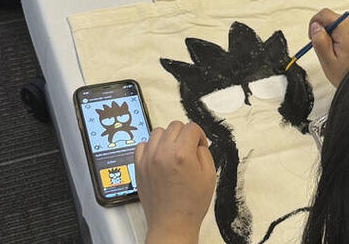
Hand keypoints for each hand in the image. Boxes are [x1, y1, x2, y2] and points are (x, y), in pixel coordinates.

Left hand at [135, 121, 215, 243]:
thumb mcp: (209, 176)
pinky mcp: (139, 166)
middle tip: (188, 149)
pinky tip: (159, 157)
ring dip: (168, 138)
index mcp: (182, 154)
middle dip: (185, 135)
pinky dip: (151, 147)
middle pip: (174, 126)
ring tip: (173, 153)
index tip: (200, 145)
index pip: (191, 127)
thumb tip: (197, 143)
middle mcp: (163, 153)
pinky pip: (142, 145)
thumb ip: (204, 153)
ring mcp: (148, 159)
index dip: (200, 136)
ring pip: (158, 132)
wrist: (172, 223)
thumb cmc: (190, 204)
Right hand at [308, 8, 348, 86]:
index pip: (325, 14)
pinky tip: (348, 49)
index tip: (315, 36)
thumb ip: (319, 41)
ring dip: (337, 34)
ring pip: (341, 23)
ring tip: (341, 51)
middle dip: (328, 32)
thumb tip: (315, 26)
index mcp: (348, 31)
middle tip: (330, 49)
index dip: (315, 24)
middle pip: (334, 18)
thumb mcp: (328, 61)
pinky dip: (346, 35)